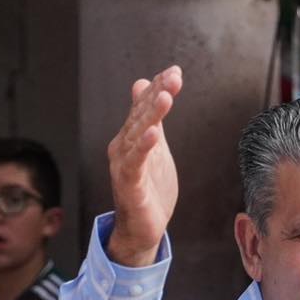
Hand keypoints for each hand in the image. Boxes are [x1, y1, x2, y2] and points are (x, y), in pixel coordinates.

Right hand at [107, 66, 182, 266]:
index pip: (143, 106)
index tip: (175, 71)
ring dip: (151, 115)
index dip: (158, 87)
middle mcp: (124, 146)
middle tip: (173, 77)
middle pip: (141, 115)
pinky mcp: (130, 185)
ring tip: (165, 97)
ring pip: (138, 135)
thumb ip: (151, 118)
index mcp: (131, 136)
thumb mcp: (154, 146)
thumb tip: (144, 83)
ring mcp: (125, 165)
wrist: (141, 228)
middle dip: (157, 94)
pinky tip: (154, 134)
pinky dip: (144, 148)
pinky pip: (135, 163)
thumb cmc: (149, 188)